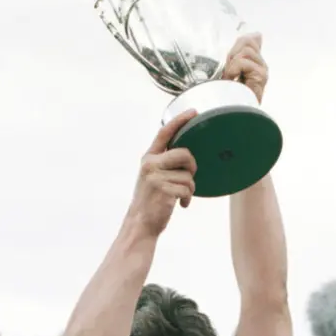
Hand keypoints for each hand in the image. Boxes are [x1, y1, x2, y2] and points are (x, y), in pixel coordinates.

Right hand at [128, 111, 197, 237]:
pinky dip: (188, 199)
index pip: (165, 132)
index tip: (194, 112)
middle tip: (190, 176)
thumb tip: (188, 155)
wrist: (141, 223)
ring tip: (180, 196)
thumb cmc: (151, 200)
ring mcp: (156, 177)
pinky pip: (187, 189)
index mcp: (149, 157)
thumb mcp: (154, 176)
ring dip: (190, 188)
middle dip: (192, 166)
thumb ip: (165, 162)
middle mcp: (150, 164)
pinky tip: (181, 205)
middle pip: (184, 153)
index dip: (180, 120)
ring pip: (188, 175)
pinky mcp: (163, 190)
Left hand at [223, 33, 267, 103]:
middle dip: (233, 54)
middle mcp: (261, 64)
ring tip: (231, 78)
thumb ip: (239, 54)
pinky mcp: (261, 76)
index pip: (253, 39)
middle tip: (229, 71)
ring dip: (233, 64)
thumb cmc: (228, 95)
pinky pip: (244, 62)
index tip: (231, 60)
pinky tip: (233, 81)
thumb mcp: (230, 69)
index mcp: (255, 61)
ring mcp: (263, 70)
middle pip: (247, 41)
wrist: (231, 114)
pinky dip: (234, 70)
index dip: (239, 43)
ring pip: (246, 51)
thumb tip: (257, 34)